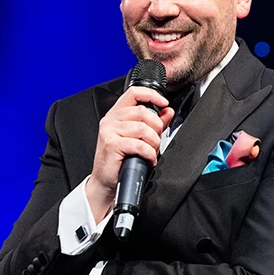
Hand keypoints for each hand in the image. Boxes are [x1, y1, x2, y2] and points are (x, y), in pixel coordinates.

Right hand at [86, 84, 174, 221]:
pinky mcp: (111, 145)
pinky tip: (148, 159)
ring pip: (143, 128)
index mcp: (116, 114)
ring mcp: (109, 132)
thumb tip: (168, 111)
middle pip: (143, 111)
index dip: (151, 95)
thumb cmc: (120, 159)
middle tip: (156, 140)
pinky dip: (149, 153)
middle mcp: (110, 120)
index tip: (164, 104)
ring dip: (153, 142)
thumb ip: (154, 122)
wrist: (105, 181)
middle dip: (156, 127)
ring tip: (151, 151)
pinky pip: (139, 144)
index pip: (134, 93)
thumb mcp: (138, 137)